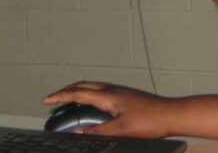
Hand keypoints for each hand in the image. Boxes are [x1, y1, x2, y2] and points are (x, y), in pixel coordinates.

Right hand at [43, 82, 173, 138]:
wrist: (172, 114)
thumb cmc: (150, 121)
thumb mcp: (122, 131)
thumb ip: (99, 132)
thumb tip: (80, 132)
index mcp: (108, 96)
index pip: (77, 93)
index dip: (59, 97)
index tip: (45, 100)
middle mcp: (112, 89)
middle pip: (82, 85)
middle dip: (64, 91)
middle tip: (52, 99)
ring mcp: (119, 90)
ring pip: (91, 86)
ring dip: (76, 90)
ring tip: (67, 100)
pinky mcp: (125, 95)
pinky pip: (99, 89)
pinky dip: (87, 93)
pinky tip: (91, 103)